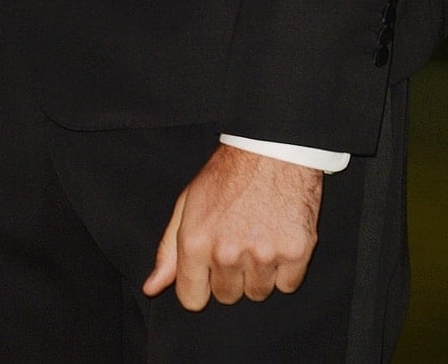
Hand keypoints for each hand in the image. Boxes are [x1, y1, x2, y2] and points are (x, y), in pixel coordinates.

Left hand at [143, 144, 321, 308]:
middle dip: (230, 275)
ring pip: (258, 293)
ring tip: (259, 235)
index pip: (192, 299)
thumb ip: (169, 250)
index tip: (208, 268)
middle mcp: (227, 253)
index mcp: (196, 242)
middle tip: (237, 240)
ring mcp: (263, 255)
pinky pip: (287, 285)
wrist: (271, 148)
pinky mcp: (295, 253)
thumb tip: (152, 288)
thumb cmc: (226, 175)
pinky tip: (279, 237)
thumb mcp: (188, 204)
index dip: (200, 284)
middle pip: (226, 297)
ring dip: (259, 272)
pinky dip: (285, 268)